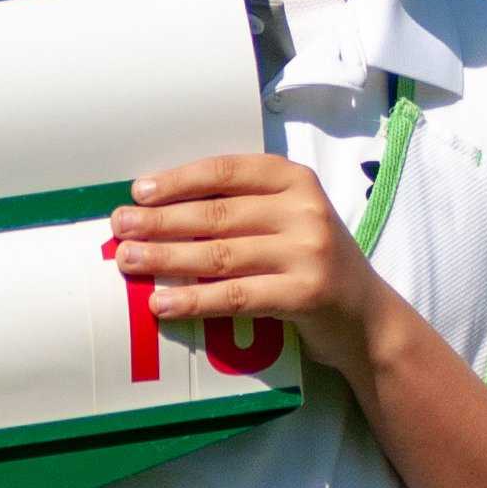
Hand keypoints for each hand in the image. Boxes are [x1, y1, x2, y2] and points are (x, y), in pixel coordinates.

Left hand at [113, 155, 403, 383]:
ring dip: (166, 259)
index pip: (227, 170)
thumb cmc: (311, 263)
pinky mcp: (306, 294)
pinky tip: (161, 304)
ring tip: (127, 262)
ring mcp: (308, 251)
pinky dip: (194, 300)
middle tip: (119, 228)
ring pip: (220, 254)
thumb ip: (243, 208)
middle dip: (161, 222)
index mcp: (296, 179)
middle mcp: (304, 209)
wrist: (367, 317)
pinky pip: (236, 296)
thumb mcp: (289, 220)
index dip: (179, 180)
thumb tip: (160, 209)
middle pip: (217, 213)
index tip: (139, 192)